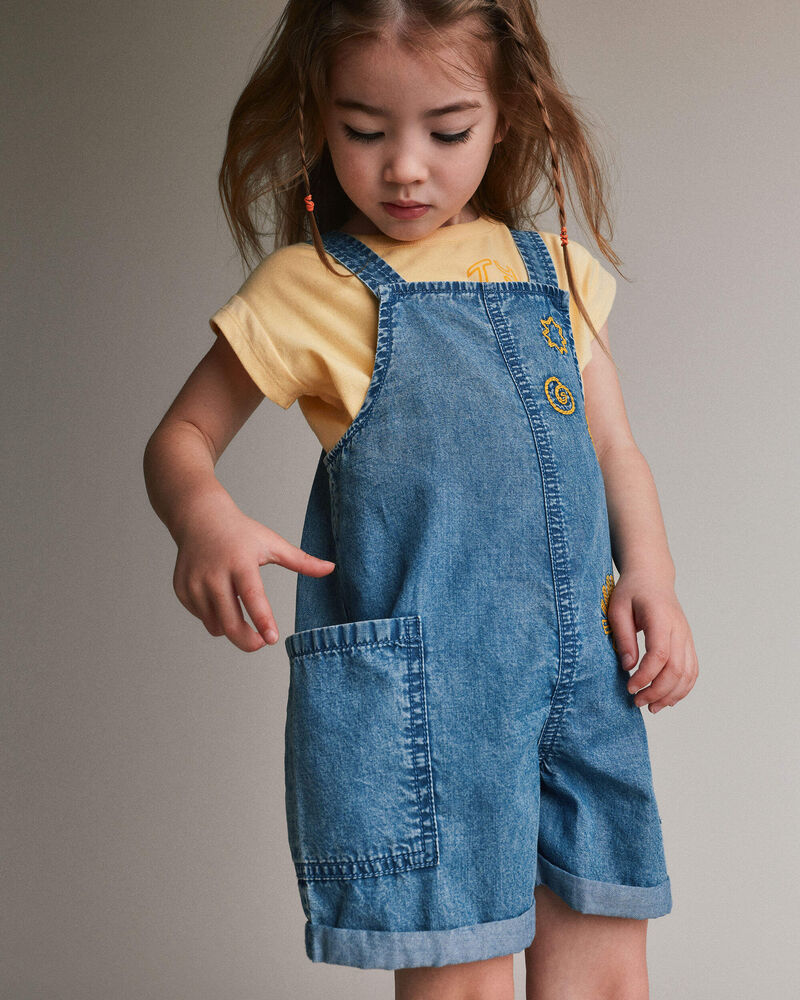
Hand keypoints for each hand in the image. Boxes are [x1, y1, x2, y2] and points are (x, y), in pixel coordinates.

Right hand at [172, 492, 334, 651]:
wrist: (199, 518)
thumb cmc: (240, 532)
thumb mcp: (272, 543)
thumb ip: (301, 560)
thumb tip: (331, 569)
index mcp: (240, 563)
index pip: (252, 596)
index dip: (262, 620)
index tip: (271, 639)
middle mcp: (214, 574)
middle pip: (231, 622)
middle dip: (247, 640)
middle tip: (261, 643)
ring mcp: (195, 584)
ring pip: (216, 625)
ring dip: (231, 628)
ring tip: (240, 611)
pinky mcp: (182, 591)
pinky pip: (203, 619)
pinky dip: (215, 617)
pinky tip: (219, 599)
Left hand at [606, 570, 698, 713]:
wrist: (651, 577)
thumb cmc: (631, 591)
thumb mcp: (617, 609)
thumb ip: (623, 636)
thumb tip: (628, 666)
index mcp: (661, 619)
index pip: (660, 655)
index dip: (646, 676)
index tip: (630, 687)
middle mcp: (679, 629)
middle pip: (677, 669)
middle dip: (658, 691)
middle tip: (637, 702)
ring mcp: (687, 637)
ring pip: (688, 673)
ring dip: (672, 694)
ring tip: (652, 707)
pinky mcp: (687, 643)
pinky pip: (692, 669)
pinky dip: (683, 688)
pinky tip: (667, 698)